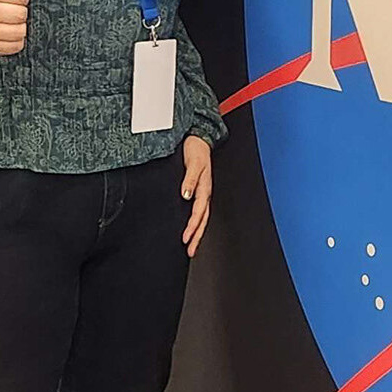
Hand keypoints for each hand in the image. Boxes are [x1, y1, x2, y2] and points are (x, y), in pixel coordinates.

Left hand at [180, 135, 212, 256]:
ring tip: (192, 246)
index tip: (186, 239)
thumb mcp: (193, 163)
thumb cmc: (196, 150)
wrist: (199, 139)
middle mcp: (205, 193)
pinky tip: (191, 228)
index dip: (193, 227)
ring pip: (202, 218)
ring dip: (198, 232)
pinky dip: (196, 222)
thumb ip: (189, 180)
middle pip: (203, 220)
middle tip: (191, 251)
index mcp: (205, 188)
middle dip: (198, 237)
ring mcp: (203, 193)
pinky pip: (199, 211)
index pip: (199, 213)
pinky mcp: (199, 190)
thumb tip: (186, 195)